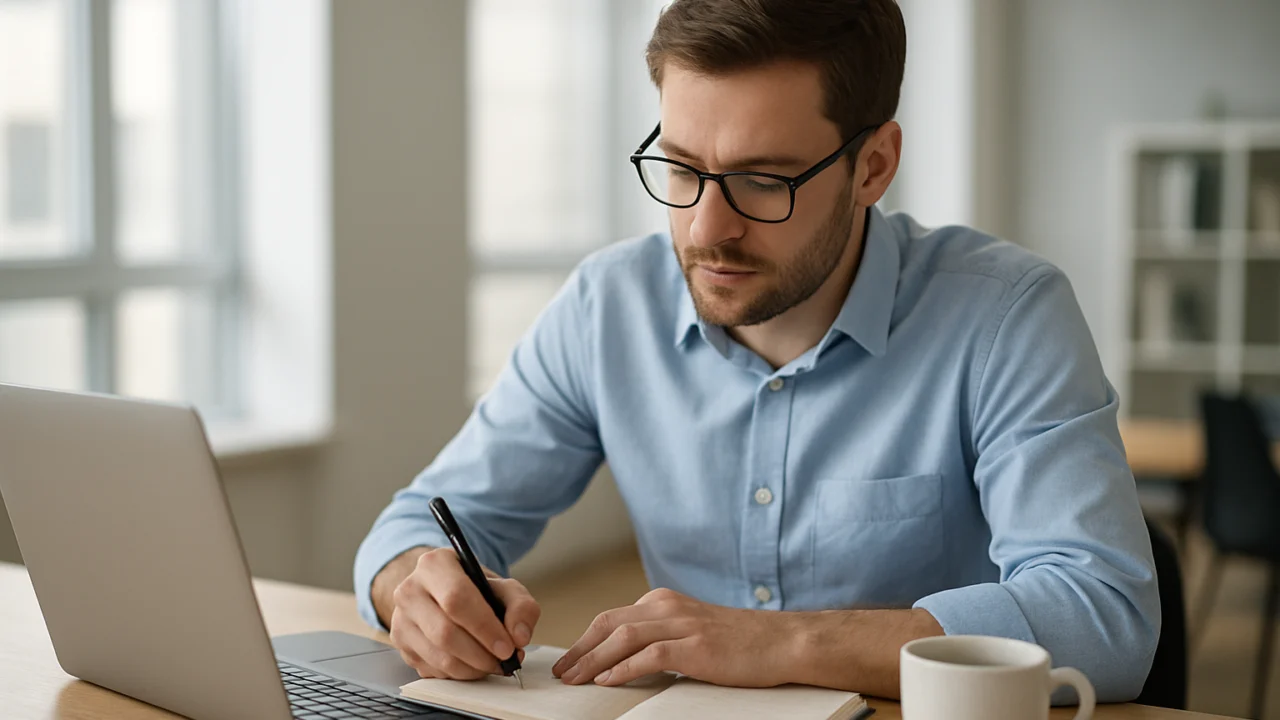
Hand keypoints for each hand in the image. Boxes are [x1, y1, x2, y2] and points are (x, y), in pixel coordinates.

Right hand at [387, 547, 540, 679]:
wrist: (443, 592)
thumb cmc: (475, 589)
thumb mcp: (504, 587)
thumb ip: (521, 606)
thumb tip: (519, 636)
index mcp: (434, 565)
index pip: (456, 599)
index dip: (484, 627)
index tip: (507, 647)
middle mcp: (409, 590)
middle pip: (445, 632)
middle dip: (480, 654)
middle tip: (503, 661)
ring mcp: (400, 619)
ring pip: (438, 657)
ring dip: (472, 669)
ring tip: (492, 664)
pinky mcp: (400, 644)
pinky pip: (431, 670)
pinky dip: (458, 674)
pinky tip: (473, 664)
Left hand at [551, 588, 795, 687]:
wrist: (781, 641)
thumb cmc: (739, 642)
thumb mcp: (692, 629)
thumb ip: (661, 635)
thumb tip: (624, 657)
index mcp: (664, 602)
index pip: (612, 618)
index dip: (585, 640)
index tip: (569, 662)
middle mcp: (668, 607)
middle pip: (609, 623)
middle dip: (580, 649)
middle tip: (561, 673)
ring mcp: (682, 625)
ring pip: (623, 637)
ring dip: (593, 660)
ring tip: (576, 680)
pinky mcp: (695, 646)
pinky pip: (650, 655)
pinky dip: (623, 668)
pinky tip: (608, 681)